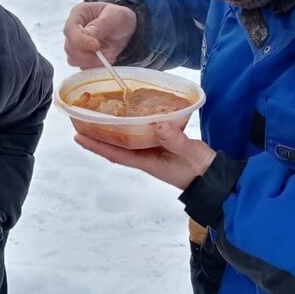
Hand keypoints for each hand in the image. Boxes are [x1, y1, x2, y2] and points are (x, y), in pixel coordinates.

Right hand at [63, 2, 137, 68]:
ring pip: (73, 59)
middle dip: (87, 55)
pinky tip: (108, 57)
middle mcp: (74, 30)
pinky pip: (83, 66)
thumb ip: (101, 25)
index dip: (80, 41)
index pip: (70, 30)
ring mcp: (77, 45)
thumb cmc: (119, 17)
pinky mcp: (83, 57)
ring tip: (109, 55)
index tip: (96, 46)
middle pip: (69, 47)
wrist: (126, 29)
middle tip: (105, 53)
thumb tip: (87, 35)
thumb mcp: (116, 16)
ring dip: (92, 62)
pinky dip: (96, 66)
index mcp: (78, 14)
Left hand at [75, 121, 216, 190]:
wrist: (216, 179)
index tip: (78, 136)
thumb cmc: (202, 169)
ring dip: (112, 130)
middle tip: (82, 119)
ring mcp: (153, 153)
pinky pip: (140, 136)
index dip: (96, 146)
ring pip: (127, 140)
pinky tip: (130, 116)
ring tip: (99, 114)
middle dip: (98, 135)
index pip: (115, 154)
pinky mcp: (163, 146)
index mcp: (147, 162)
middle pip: (116, 146)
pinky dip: (132, 126)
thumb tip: (159, 124)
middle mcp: (146, 158)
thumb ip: (176, 140)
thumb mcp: (190, 153)